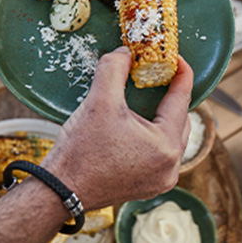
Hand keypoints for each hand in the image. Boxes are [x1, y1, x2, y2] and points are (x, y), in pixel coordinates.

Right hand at [42, 47, 192, 209]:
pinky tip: (137, 123)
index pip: (181, 100)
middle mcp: (169, 168)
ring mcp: (159, 180)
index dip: (181, 74)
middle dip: (171, 95)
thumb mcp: (99, 101)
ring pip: (170, 137)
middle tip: (158, 75)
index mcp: (165, 146)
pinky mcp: (146, 185)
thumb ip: (114, 69)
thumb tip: (125, 53)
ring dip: (161, 115)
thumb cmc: (81, 151)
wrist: (60, 189)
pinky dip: (152, 134)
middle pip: (180, 120)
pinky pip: (158, 153)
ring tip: (148, 96)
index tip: (176, 58)